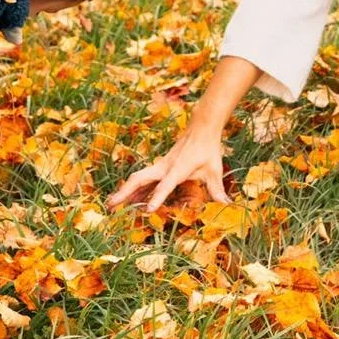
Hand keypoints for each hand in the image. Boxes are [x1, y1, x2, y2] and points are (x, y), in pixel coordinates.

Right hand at [107, 124, 228, 211]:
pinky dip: (134, 189)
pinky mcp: (160, 167)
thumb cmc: (208, 149)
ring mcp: (160, 166)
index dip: (157, 197)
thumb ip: (218, 190)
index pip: (166, 185)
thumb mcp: (214, 170)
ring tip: (111, 205)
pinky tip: (128, 200)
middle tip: (111, 206)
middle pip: (140, 179)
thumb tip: (227, 205)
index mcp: (178, 168)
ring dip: (125, 191)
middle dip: (125, 192)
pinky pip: (144, 179)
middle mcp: (165, 167)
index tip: (147, 210)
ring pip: (138, 178)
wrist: (201, 128)